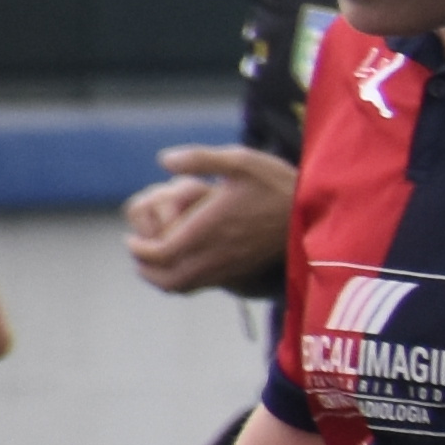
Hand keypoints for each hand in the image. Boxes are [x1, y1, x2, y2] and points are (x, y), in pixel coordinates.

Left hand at [121, 144, 296, 298]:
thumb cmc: (276, 184)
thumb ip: (200, 159)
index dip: (139, 249)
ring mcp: (228, 266)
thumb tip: (165, 160)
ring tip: (156, 259)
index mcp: (209, 228)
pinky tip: (184, 261)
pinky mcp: (239, 271)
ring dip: (161, 277)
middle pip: (166, 278)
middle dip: (145, 268)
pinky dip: (182, 280)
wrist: (312, 214)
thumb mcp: (240, 160)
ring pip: (182, 286)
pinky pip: (200, 286)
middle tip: (138, 250)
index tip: (132, 237)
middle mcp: (215, 253)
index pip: (160, 252)